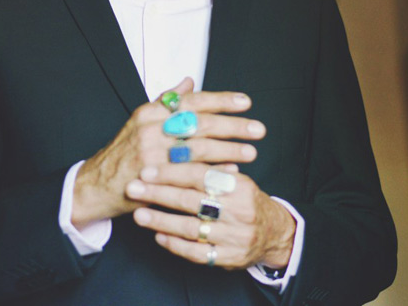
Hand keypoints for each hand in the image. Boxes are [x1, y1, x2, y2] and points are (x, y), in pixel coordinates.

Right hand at [71, 78, 265, 227]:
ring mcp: (152, 155)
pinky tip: (231, 171)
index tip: (245, 101)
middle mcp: (151, 130)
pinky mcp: (155, 179)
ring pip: (197, 149)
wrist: (98, 183)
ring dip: (228, 150)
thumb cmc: (125, 149)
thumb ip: (167, 100)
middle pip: (199, 124)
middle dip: (232, 125)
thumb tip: (190, 81)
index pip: (192, 101)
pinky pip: (189, 175)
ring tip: (252, 151)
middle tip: (258, 128)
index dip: (220, 100)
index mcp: (151, 112)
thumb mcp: (141, 119)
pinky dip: (211, 172)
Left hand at [126, 163, 295, 269]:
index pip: (200, 175)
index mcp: (239, 186)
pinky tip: (158, 236)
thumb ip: (209, 167)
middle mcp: (238, 211)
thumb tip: (174, 148)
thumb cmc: (245, 198)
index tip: (147, 170)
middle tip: (133, 188)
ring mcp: (234, 237)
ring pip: (191, 228)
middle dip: (158, 193)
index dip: (171, 171)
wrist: (274, 233)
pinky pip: (197, 253)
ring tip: (138, 214)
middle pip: (191, 200)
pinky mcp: (229, 258)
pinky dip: (175, 244)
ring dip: (161, 221)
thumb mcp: (235, 178)